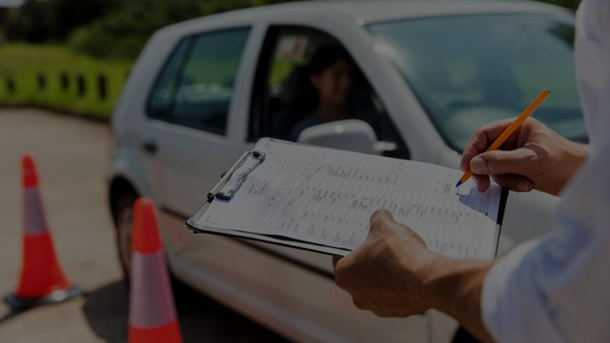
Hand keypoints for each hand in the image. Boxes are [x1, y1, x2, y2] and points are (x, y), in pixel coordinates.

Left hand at [333, 209, 439, 316]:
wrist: (426, 279)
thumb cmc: (398, 254)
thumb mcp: (384, 226)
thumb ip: (378, 219)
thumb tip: (381, 216)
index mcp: (344, 275)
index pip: (342, 256)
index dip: (353, 244)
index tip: (363, 237)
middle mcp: (357, 296)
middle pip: (361, 272)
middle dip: (372, 259)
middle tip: (384, 244)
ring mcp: (378, 307)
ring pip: (379, 285)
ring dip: (387, 273)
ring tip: (402, 257)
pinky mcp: (398, 311)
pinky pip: (397, 294)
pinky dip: (402, 284)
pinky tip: (412, 270)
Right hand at [460, 118, 587, 195]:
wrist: (582, 178)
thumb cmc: (563, 162)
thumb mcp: (529, 160)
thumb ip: (500, 161)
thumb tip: (475, 164)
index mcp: (517, 128)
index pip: (485, 134)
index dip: (472, 149)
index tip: (466, 166)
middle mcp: (514, 139)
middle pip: (486, 152)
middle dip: (486, 169)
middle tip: (482, 185)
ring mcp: (516, 155)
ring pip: (494, 168)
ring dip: (505, 179)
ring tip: (523, 183)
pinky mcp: (519, 169)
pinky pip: (503, 177)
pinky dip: (512, 184)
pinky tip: (528, 185)